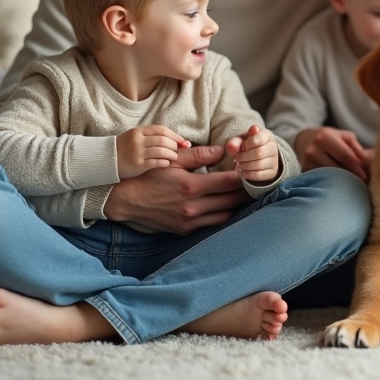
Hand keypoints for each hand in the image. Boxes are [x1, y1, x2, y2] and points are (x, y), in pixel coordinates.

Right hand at [103, 144, 252, 233]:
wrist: (124, 201)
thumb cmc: (148, 175)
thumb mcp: (172, 160)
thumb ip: (199, 155)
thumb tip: (223, 150)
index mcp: (191, 186)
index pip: (230, 182)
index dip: (244, 175)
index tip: (251, 169)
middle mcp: (193, 207)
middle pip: (232, 200)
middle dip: (245, 191)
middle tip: (255, 182)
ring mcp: (189, 221)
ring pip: (225, 216)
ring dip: (235, 205)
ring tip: (241, 194)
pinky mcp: (184, 230)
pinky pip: (211, 224)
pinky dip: (220, 215)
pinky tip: (223, 205)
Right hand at [115, 125, 184, 178]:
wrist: (106, 160)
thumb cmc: (125, 148)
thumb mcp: (136, 137)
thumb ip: (152, 136)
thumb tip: (176, 139)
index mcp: (138, 131)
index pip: (162, 130)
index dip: (175, 136)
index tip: (183, 142)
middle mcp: (138, 141)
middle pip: (164, 141)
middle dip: (174, 146)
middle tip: (178, 150)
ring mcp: (137, 153)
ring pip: (162, 151)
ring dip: (172, 155)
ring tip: (173, 157)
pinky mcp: (138, 165)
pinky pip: (157, 162)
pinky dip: (165, 162)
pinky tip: (167, 163)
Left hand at [227, 125, 281, 185]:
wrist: (259, 156)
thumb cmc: (248, 145)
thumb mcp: (242, 140)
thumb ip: (235, 142)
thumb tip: (230, 147)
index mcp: (266, 135)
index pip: (260, 138)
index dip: (247, 144)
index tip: (242, 147)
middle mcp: (273, 147)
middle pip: (259, 153)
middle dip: (243, 156)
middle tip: (236, 157)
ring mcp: (274, 161)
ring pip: (259, 165)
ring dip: (244, 165)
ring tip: (238, 164)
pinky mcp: (271, 172)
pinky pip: (259, 175)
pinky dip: (247, 173)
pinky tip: (242, 170)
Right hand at [294, 127, 373, 181]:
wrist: (304, 141)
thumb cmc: (329, 138)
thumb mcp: (343, 136)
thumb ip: (355, 146)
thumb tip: (365, 160)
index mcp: (325, 137)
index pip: (345, 155)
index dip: (357, 167)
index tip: (366, 177)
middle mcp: (313, 150)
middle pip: (337, 168)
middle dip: (351, 176)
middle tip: (362, 183)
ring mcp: (307, 163)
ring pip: (329, 177)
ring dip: (342, 182)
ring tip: (352, 185)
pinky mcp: (304, 173)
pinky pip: (321, 181)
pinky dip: (332, 183)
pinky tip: (339, 185)